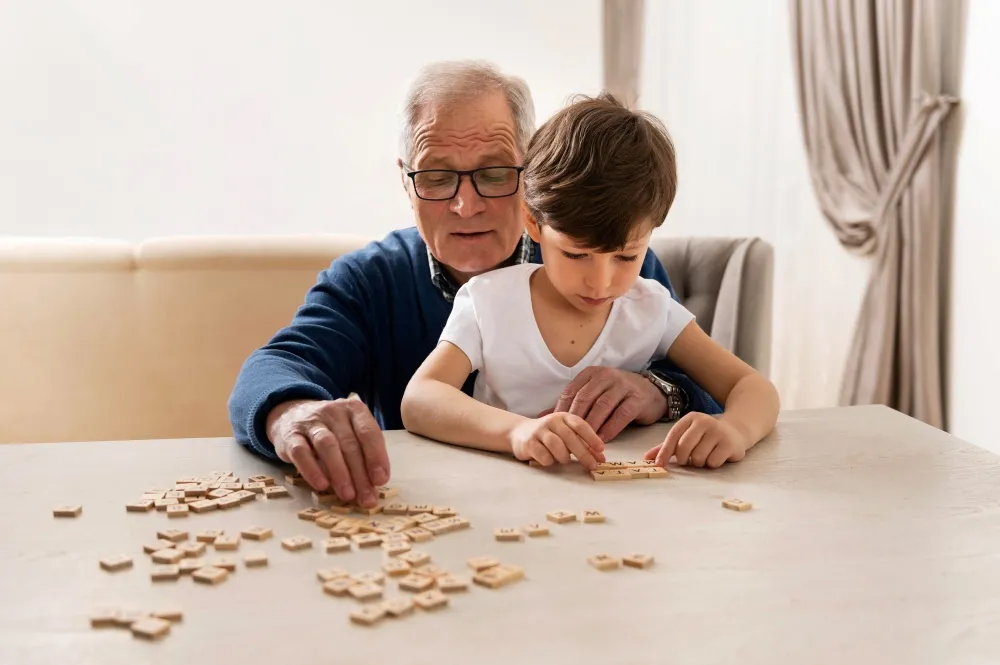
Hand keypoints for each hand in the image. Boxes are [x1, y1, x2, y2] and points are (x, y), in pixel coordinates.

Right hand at [266, 397, 389, 506]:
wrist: (290, 416)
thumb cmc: (330, 430)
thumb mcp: (350, 433)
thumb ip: (363, 455)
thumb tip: (374, 486)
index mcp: (354, 409)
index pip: (369, 432)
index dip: (377, 457)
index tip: (381, 480)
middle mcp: (333, 411)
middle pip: (349, 444)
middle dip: (360, 474)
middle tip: (366, 498)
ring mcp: (311, 422)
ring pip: (327, 445)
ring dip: (340, 473)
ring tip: (347, 495)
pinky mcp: (290, 435)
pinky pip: (301, 453)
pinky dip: (312, 470)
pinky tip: (322, 486)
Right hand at [508, 413, 605, 469]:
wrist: (520, 433)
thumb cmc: (550, 436)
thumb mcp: (567, 435)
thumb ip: (583, 445)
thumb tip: (601, 458)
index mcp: (563, 417)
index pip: (580, 425)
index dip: (592, 437)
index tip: (601, 449)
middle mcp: (551, 421)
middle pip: (570, 437)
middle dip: (583, 453)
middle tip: (592, 465)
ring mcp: (538, 431)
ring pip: (556, 445)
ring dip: (564, 457)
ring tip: (564, 460)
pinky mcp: (528, 443)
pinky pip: (543, 455)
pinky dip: (549, 461)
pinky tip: (549, 460)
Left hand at [551, 367, 667, 442]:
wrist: (651, 392)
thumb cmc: (617, 396)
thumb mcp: (593, 395)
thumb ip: (571, 405)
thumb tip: (542, 417)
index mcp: (591, 374)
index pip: (571, 392)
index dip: (561, 411)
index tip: (554, 429)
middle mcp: (606, 376)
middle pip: (585, 399)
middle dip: (574, 420)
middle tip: (566, 438)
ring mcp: (622, 386)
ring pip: (602, 406)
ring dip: (591, 425)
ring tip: (582, 442)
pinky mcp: (636, 398)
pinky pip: (621, 414)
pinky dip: (610, 428)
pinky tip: (602, 440)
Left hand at [644, 413, 746, 467]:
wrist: (736, 430)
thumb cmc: (705, 436)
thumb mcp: (686, 436)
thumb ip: (667, 446)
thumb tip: (646, 458)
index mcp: (691, 418)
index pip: (673, 436)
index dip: (664, 452)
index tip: (659, 465)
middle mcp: (704, 422)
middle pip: (684, 448)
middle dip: (684, 459)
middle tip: (689, 459)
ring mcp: (718, 432)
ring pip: (698, 458)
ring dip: (699, 463)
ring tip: (706, 455)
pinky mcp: (730, 444)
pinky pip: (712, 462)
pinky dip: (712, 464)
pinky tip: (717, 456)